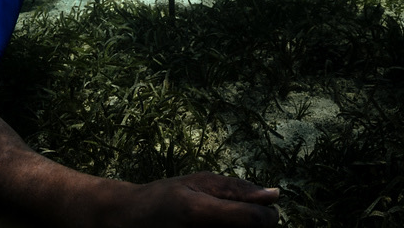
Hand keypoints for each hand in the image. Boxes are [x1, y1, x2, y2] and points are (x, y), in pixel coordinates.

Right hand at [111, 172, 279, 226]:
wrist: (129, 221)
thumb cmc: (166, 196)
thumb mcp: (198, 181)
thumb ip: (237, 189)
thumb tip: (274, 195)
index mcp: (200, 213)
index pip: (255, 221)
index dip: (270, 216)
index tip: (267, 209)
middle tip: (245, 217)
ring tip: (228, 224)